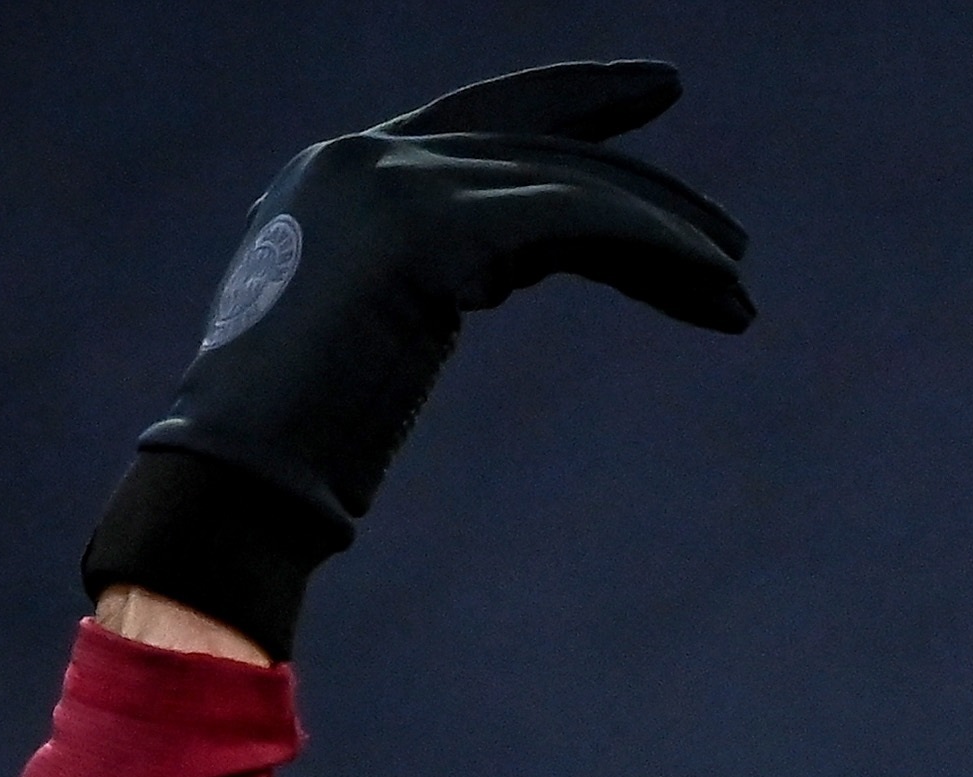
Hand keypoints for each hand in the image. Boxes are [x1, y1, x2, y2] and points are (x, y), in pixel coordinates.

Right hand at [81, 62, 752, 656]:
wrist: (236, 480)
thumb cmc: (288, 454)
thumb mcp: (357, 341)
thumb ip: (410, 287)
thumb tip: (469, 287)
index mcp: (333, 176)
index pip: (476, 125)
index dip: (568, 106)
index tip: (646, 100)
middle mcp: (361, 158)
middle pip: (535, 146)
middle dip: (639, 182)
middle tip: (728, 231)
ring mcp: (392, 182)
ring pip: (567, 186)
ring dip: (667, 237)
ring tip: (737, 291)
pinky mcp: (433, 228)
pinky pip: (576, 220)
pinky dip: (654, 249)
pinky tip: (712, 285)